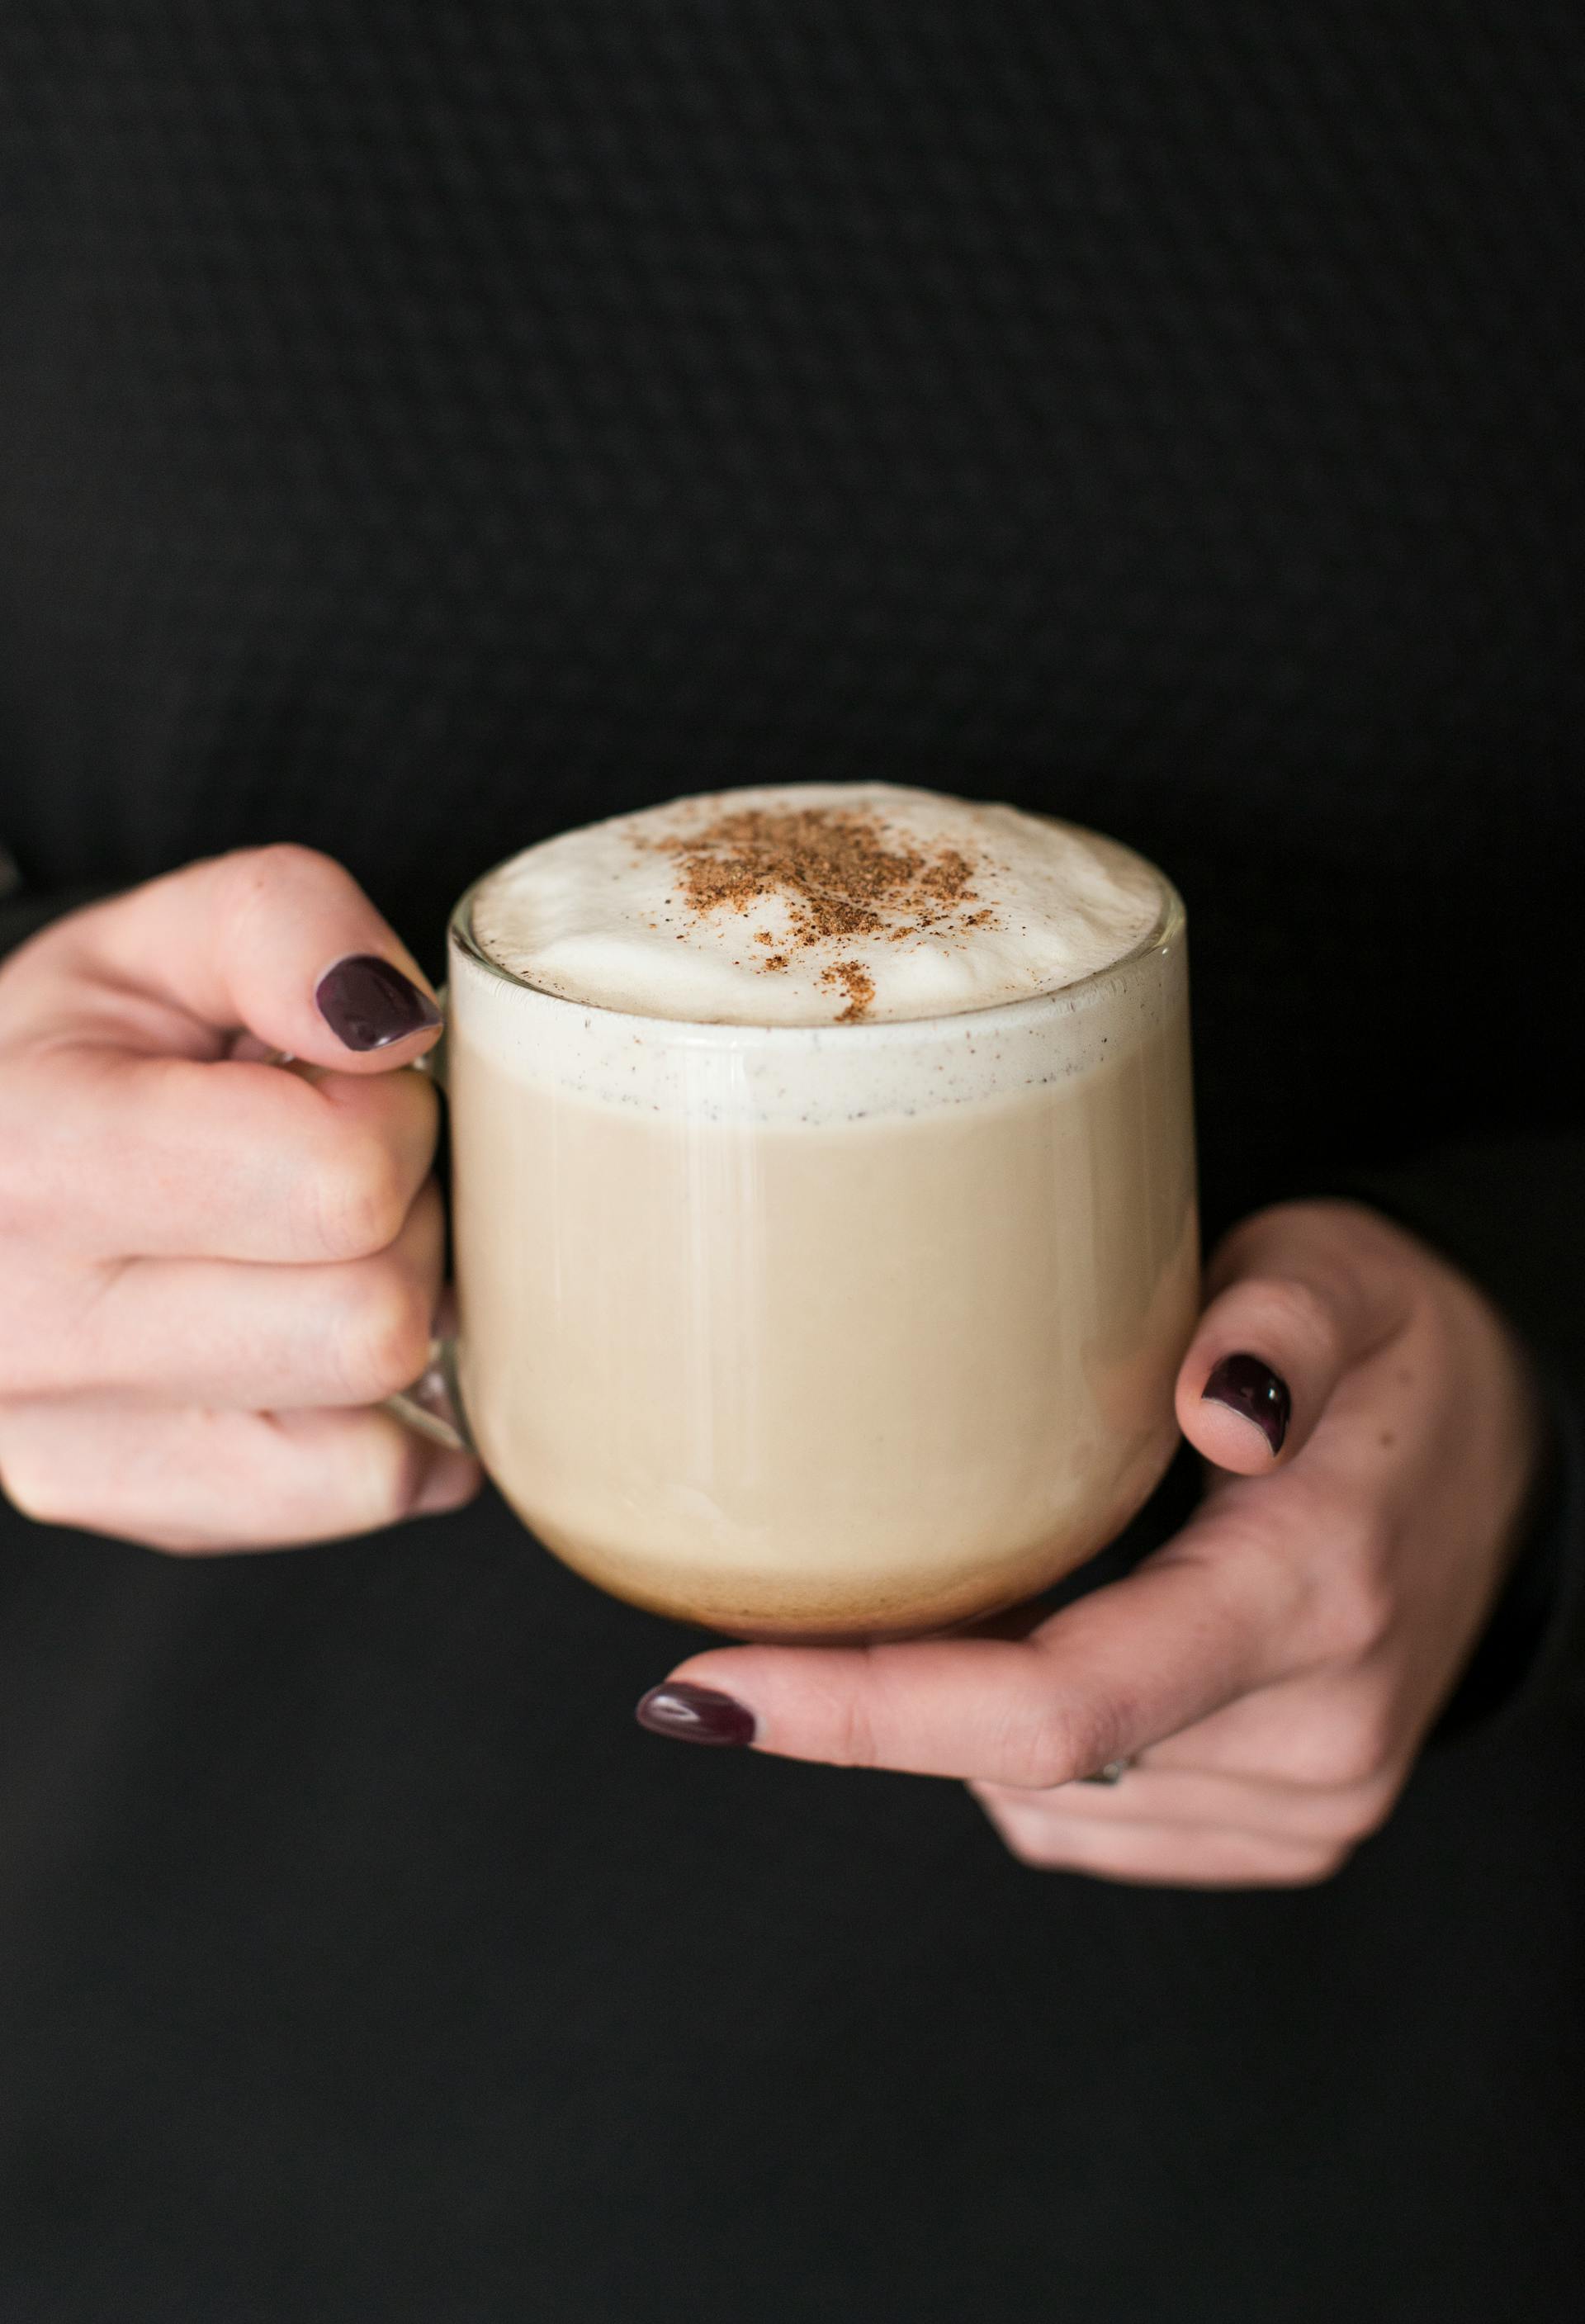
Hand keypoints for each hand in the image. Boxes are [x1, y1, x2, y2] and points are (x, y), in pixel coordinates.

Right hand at [0, 847, 479, 1549]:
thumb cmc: (81, 1049)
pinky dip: (386, 1415)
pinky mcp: (136, 1503)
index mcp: (37, 1157)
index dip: (389, 1118)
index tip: (342, 1087)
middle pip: (373, 1316)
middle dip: (403, 1220)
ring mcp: (76, 1439)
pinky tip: (324, 1334)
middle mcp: (34, 1326)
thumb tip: (392, 1026)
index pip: (337, 1183)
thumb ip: (286, 926)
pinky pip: (360, 1489)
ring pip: (377, 1411)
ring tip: (321, 1245)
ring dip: (393, 1312)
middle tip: (340, 1167)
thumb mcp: (164, 937)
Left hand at [639, 1201, 1545, 1885]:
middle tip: (801, 1592)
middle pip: (1022, 1755)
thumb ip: (1280, 1319)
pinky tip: (1080, 1630)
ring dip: (973, 1706)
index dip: (862, 1710)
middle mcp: (1314, 1732)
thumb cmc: (1396, 1352)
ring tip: (1030, 1564)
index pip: (1056, 1702)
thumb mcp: (1345, 1275)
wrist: (1514, 1461)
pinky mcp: (1288, 1834)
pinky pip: (1092, 1819)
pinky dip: (1041, 1743)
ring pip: (1046, 1795)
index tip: (706, 1689)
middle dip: (886, 1689)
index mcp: (1310, 1590)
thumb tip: (1216, 1398)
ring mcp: (1306, 1802)